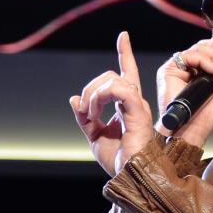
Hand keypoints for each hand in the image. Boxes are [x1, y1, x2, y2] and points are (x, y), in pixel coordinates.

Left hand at [69, 31, 155, 176]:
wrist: (129, 176)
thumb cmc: (117, 160)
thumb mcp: (94, 136)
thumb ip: (85, 117)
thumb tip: (74, 99)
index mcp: (127, 106)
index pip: (127, 74)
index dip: (125, 54)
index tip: (123, 36)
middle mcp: (135, 102)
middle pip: (111, 76)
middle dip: (90, 88)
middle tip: (84, 112)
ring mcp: (138, 106)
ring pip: (113, 80)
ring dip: (94, 95)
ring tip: (90, 115)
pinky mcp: (137, 112)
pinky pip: (120, 89)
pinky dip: (101, 97)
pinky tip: (95, 113)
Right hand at [155, 26, 212, 147]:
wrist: (192, 129)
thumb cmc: (208, 117)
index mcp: (204, 73)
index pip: (212, 50)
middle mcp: (191, 69)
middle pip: (206, 45)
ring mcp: (181, 68)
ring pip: (199, 47)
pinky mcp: (171, 69)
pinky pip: (189, 54)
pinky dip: (204, 59)